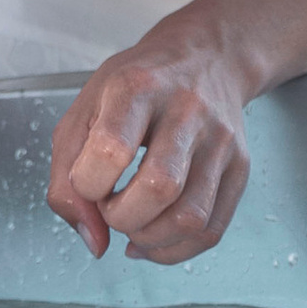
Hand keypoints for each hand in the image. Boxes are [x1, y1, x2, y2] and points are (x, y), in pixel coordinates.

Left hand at [46, 0, 306, 264]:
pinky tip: (152, 238)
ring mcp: (220, 141)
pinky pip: (211, 230)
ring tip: (132, 224)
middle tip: (109, 207)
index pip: (111, 150)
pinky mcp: (240, 167)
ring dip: (149, 239)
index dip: (88, 184)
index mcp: (137, 88)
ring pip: (190, 217)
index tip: (86, 182)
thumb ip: (66, 177)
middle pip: (160, 188)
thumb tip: (93, 240)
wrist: (206, 58)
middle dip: (122, 218)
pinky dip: (175, 250)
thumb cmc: (137, 85)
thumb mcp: (84, 110)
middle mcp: (186, 111)